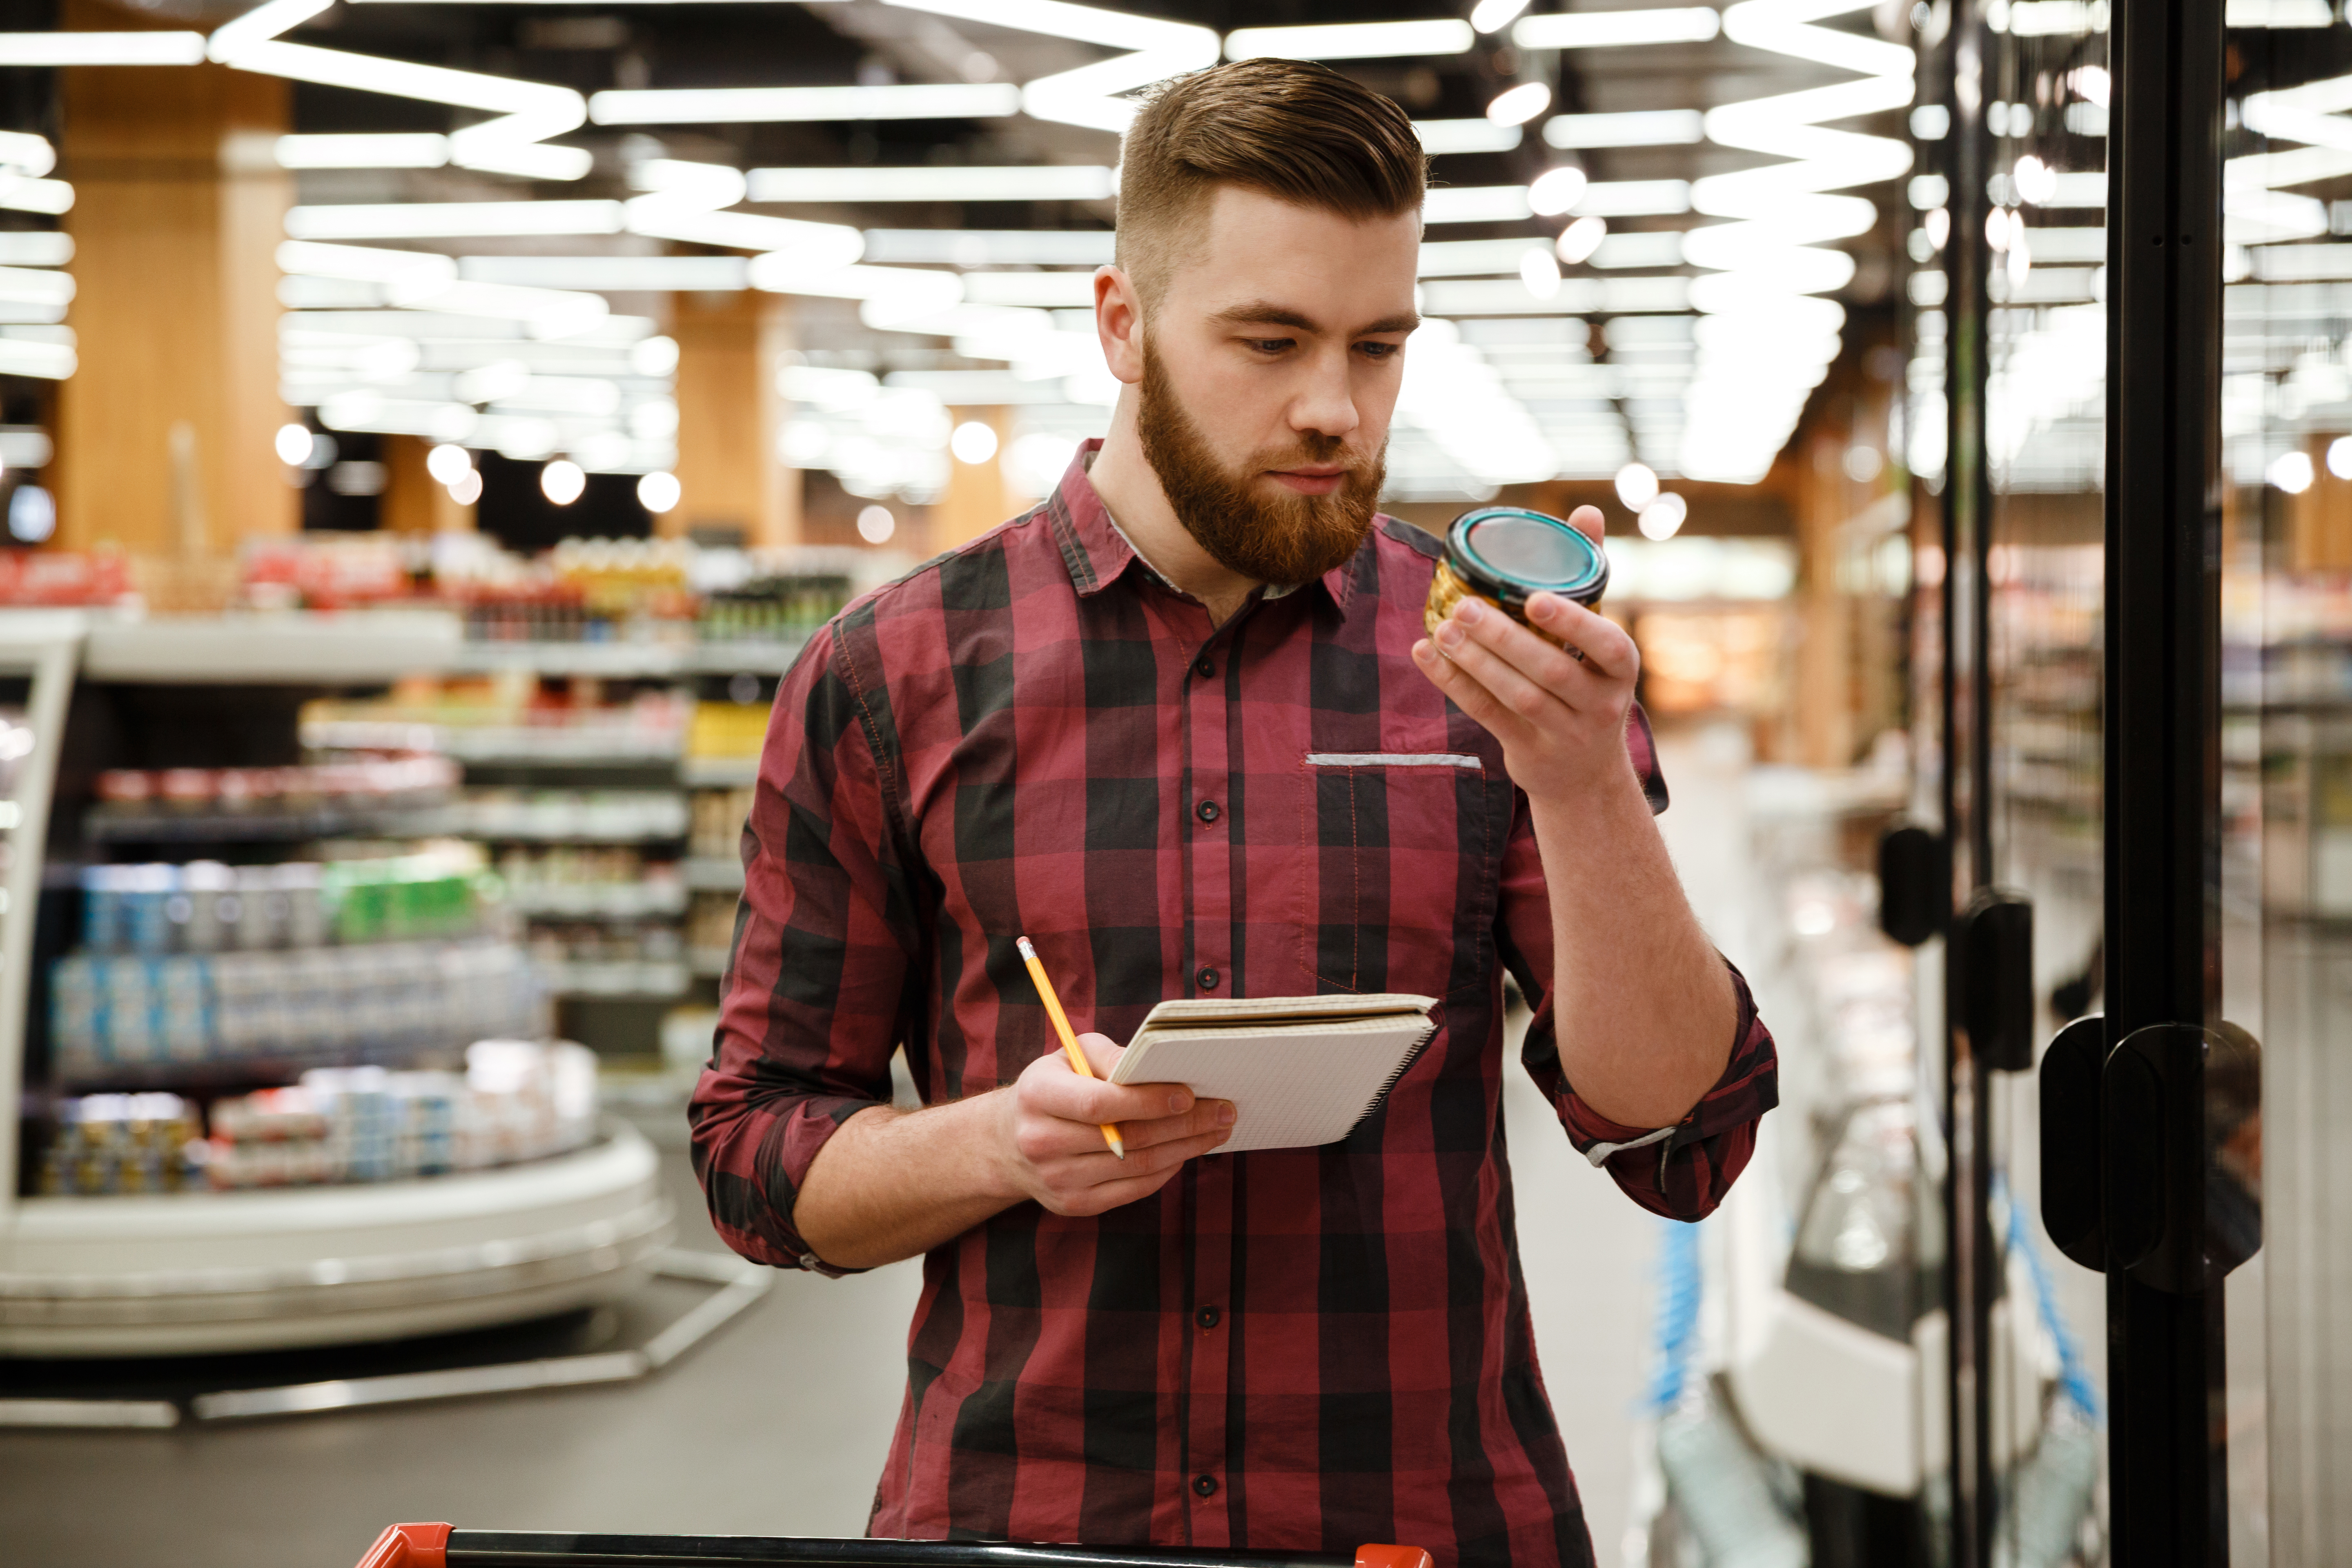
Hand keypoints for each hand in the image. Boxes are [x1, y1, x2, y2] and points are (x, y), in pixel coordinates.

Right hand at [993, 1033, 1234, 1216]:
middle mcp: (1042, 1142)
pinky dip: (1166, 1170)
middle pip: (1127, 1138)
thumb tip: (1156, 1067)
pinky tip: (1187, 1151)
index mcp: (1037, 1096)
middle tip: (1224, 1110)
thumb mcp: (1071, 1056)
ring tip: (1216, 1129)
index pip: (1100, 1103)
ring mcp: (1057, 1180)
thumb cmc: (1054, 1086)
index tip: (1189, 1093)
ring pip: (1137, 1167)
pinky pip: (1133, 1190)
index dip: (1148, 1101)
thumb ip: (1110, 1057)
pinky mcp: (1074, 1204)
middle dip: (1185, 1124)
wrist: (1008, 1141)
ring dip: (1185, 1148)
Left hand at [1410, 505, 1641, 809]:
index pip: (1605, 643)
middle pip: (1549, 669)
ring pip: (1516, 695)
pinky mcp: (1529, 752)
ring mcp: (1565, 733)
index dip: (1570, 622)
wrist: (1587, 774)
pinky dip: (1454, 684)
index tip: (1533, 598)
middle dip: (1503, 638)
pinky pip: (1487, 715)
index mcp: (1620, 667)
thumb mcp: (1600, 639)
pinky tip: (1426, 655)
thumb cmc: (1589, 683)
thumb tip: (1586, 511)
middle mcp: (1599, 703)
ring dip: (1474, 662)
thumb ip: (1588, 577)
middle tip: (1464, 607)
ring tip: (1442, 629)